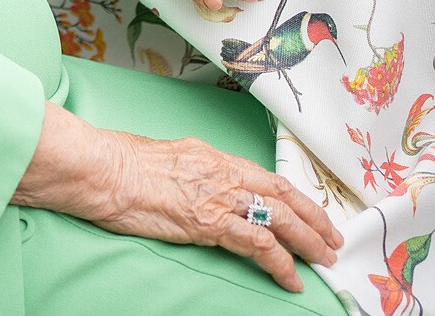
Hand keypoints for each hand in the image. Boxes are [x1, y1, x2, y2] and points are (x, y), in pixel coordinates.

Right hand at [14, 104, 341, 292]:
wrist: (101, 170)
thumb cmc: (118, 164)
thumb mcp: (164, 159)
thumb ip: (190, 172)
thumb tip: (198, 183)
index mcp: (212, 155)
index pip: (266, 176)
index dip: (296, 196)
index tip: (312, 212)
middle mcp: (223, 172)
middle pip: (283, 194)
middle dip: (314, 218)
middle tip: (333, 239)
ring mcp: (218, 196)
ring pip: (280, 218)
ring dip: (308, 241)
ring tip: (324, 260)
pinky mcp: (210, 221)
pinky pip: (258, 244)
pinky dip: (280, 262)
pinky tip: (291, 278)